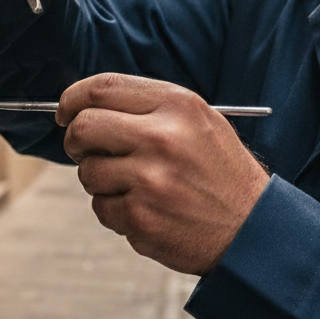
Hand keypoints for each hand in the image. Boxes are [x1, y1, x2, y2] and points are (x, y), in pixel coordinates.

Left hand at [57, 73, 270, 274]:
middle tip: (86, 149)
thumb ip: (148, 108)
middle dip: (76, 139)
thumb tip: (86, 107)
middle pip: (84, 127)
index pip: (103, 88)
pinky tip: (146, 208)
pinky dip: (114, 209)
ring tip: (134, 184)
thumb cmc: (222, 173)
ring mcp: (149, 180)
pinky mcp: (140, 218)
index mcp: (177, 106)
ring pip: (87, 171)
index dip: (73, 98)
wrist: (253, 230)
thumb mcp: (199, 121)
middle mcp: (161, 138)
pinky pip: (100, 207)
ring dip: (99, 179)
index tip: (65, 110)